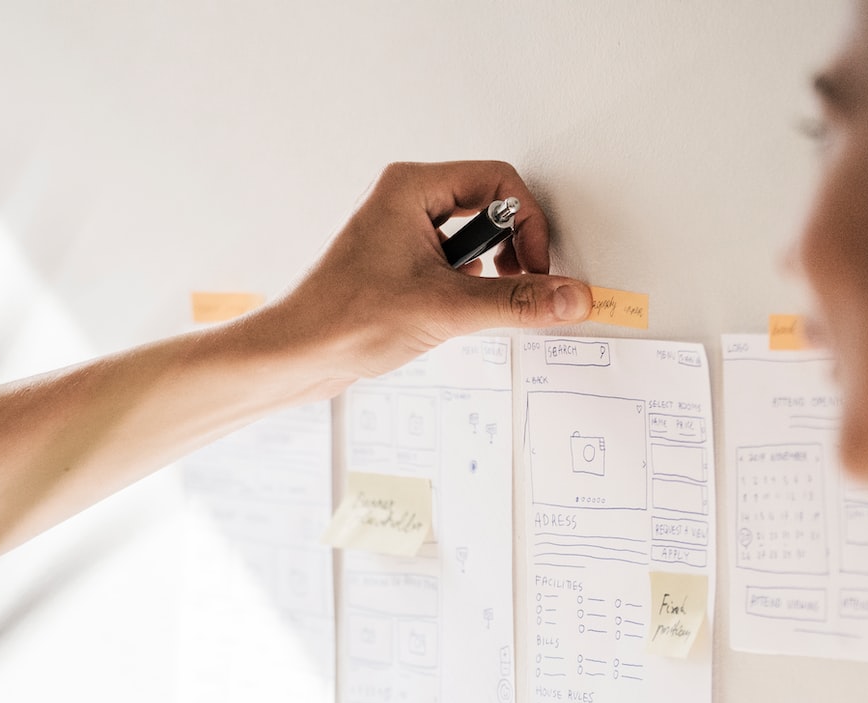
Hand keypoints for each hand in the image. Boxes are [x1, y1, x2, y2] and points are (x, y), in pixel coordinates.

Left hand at [248, 160, 593, 387]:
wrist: (296, 356)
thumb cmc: (342, 319)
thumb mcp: (445, 309)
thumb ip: (517, 302)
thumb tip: (570, 296)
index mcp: (409, 187)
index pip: (499, 181)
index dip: (528, 225)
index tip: (535, 268)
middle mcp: (403, 201)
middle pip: (489, 207)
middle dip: (510, 250)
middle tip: (516, 284)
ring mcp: (400, 232)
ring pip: (471, 239)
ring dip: (485, 274)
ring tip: (470, 304)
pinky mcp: (398, 264)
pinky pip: (451, 263)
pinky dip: (465, 288)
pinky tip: (450, 315)